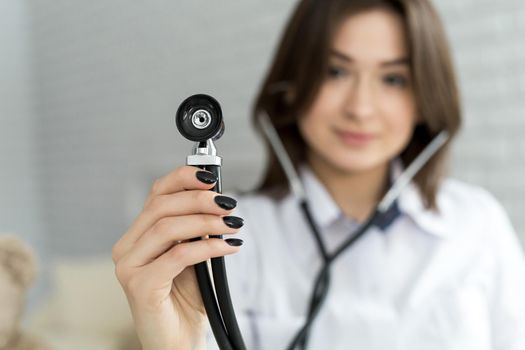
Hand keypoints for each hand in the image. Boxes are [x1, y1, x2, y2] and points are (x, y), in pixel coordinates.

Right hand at [112, 166, 242, 349]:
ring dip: (206, 222)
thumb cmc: (187, 300)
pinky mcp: (139, 286)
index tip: (210, 177)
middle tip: (228, 203)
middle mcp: (127, 248)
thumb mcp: (193, 256)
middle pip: (161, 207)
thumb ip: (196, 230)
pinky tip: (229, 246)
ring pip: (167, 228)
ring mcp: (129, 267)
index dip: (182, 179)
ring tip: (233, 223)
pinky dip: (208, 247)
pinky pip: (179, 256)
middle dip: (199, 200)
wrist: (179, 341)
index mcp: (137, 237)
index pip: (156, 195)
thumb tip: (218, 201)